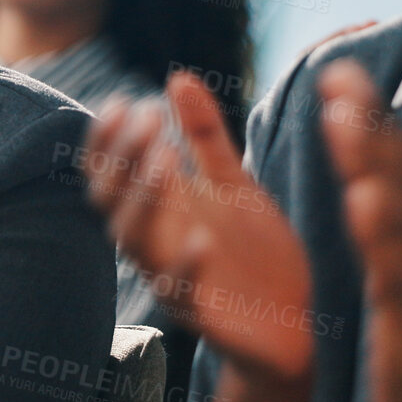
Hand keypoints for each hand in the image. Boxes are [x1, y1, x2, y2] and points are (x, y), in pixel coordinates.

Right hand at [87, 72, 313, 381]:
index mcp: (158, 209)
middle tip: (149, 119)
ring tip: (164, 160)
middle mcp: (153, 241)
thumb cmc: (255, 254)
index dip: (107, 139)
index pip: (110, 171)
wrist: (294, 325)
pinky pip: (179, 292)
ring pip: (133, 241)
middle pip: (111, 200)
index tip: (123, 101)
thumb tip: (176, 76)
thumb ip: (204, 135)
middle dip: (123, 158)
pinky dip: (185, 265)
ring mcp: (170, 277)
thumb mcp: (233, 184)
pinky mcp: (201, 314)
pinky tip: (202, 238)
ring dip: (143, 200)